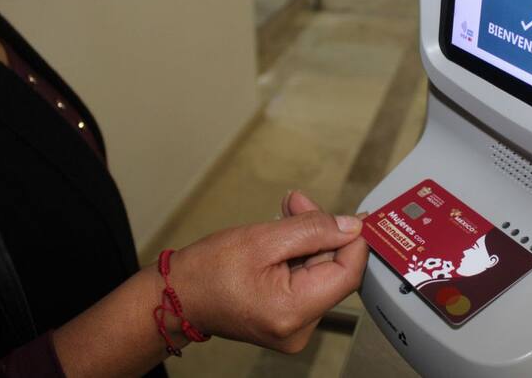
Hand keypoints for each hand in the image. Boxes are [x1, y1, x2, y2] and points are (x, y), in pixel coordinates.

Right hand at [170, 193, 367, 352]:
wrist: (178, 296)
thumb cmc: (207, 271)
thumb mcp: (263, 238)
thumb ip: (313, 230)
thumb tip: (351, 226)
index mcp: (293, 311)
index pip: (348, 274)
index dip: (353, 240)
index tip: (353, 215)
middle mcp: (299, 328)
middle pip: (334, 271)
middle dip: (322, 232)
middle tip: (298, 203)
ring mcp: (294, 327)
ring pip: (321, 273)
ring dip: (309, 240)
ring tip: (287, 214)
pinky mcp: (289, 319)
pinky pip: (308, 282)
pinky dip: (299, 255)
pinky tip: (284, 236)